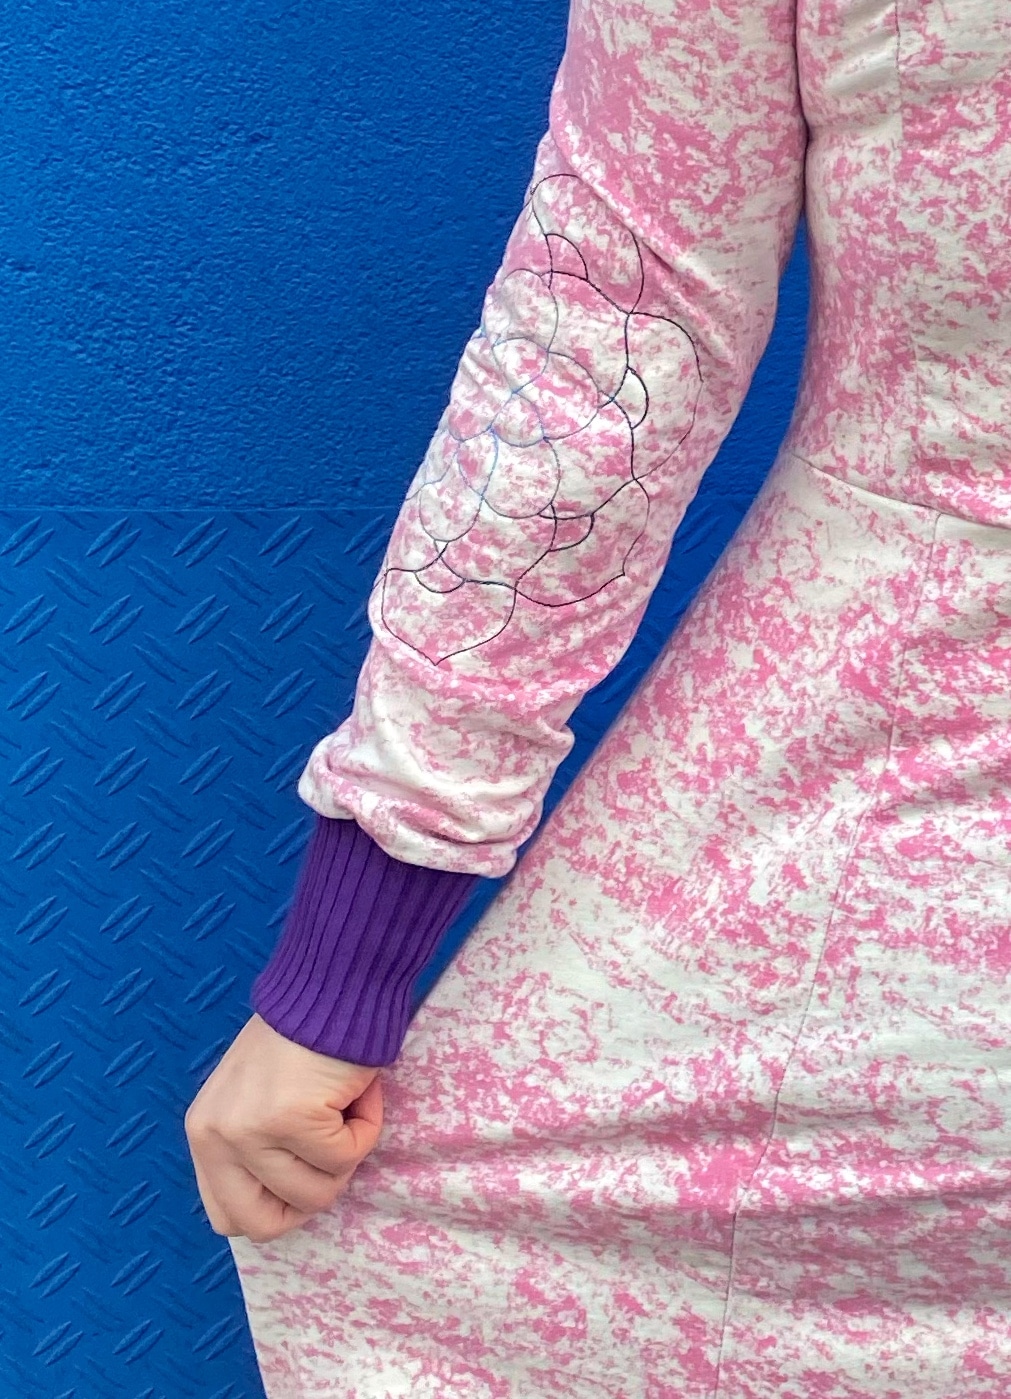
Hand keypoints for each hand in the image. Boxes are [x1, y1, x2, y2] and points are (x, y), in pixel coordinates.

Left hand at [184, 1012, 383, 1243]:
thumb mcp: (255, 1102)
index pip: (227, 1216)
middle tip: (330, 1149)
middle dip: (311, 1195)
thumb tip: (283, 1202)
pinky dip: (366, 1126)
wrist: (330, 989)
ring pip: (316, 1192)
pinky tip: (356, 1090)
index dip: (277, 1206)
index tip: (305, 1173)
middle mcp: (215, 1137)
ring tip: (342, 1105)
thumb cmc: (302, 1042)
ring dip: (347, 1153)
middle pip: (264, 1224)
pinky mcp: (291, 1119)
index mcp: (204, 1135)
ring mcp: (250, 1131)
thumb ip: (254, 1150)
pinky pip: (346, 1155)